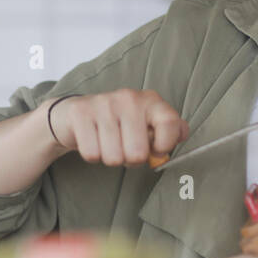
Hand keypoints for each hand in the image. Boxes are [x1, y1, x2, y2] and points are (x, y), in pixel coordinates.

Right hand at [49, 89, 188, 166]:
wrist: (77, 114)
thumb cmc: (119, 124)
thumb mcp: (147, 124)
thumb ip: (170, 132)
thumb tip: (181, 135)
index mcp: (151, 100)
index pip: (170, 124)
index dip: (165, 145)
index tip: (156, 149)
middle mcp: (129, 98)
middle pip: (138, 153)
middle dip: (131, 159)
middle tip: (125, 147)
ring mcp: (104, 103)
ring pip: (113, 157)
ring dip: (111, 158)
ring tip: (108, 144)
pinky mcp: (81, 113)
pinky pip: (92, 154)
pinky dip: (93, 155)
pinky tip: (94, 141)